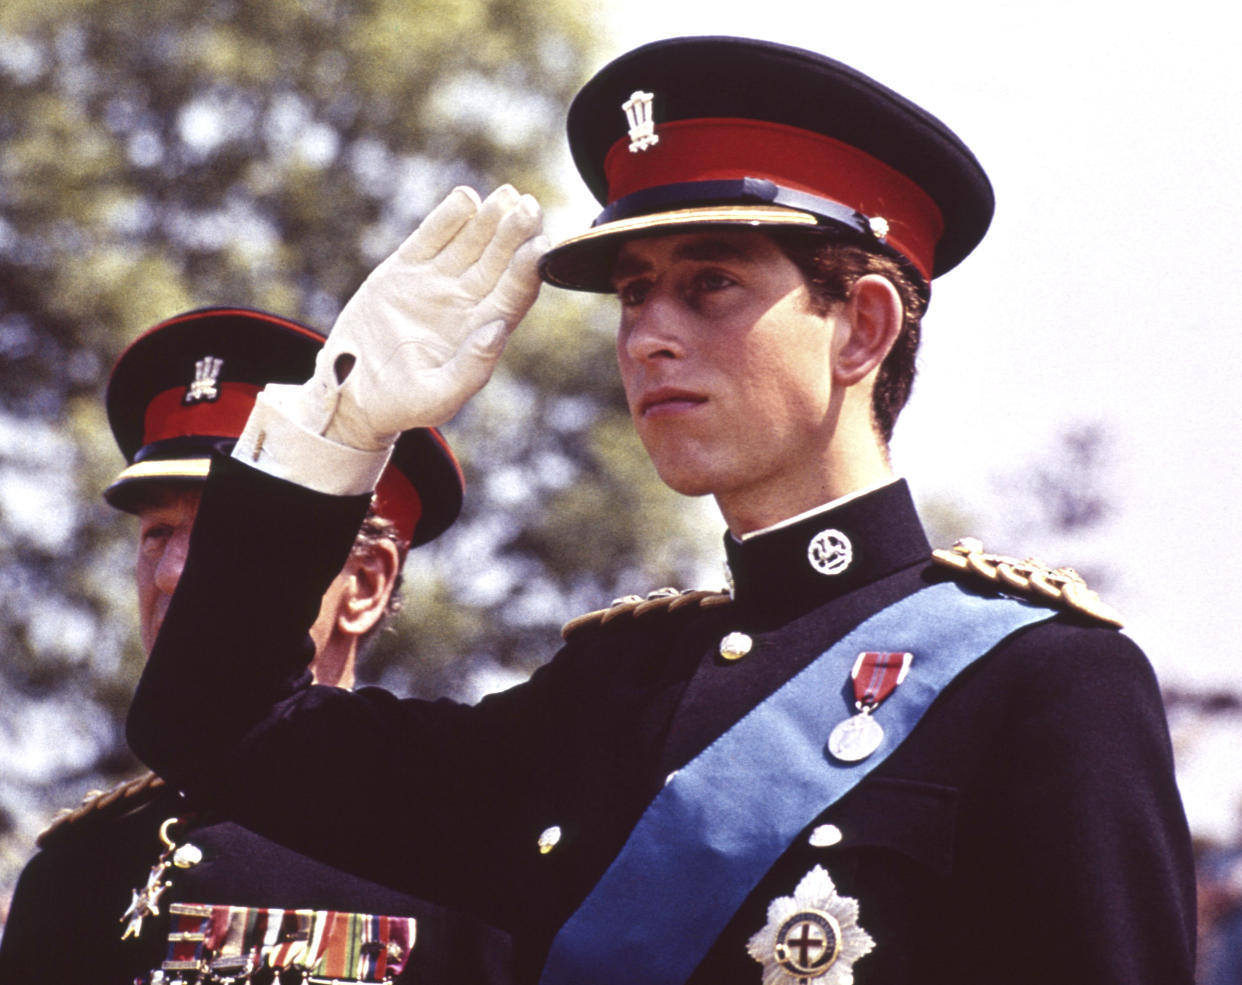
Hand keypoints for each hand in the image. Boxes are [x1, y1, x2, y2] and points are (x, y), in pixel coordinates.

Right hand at [295, 184, 545, 449]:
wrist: (350, 395)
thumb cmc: (400, 405)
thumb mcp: (437, 398)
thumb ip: (472, 369)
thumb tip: (499, 330)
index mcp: (480, 333)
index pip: (513, 295)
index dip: (526, 270)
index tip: (539, 245)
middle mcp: (465, 304)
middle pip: (498, 262)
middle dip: (514, 234)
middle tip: (528, 206)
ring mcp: (436, 284)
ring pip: (470, 243)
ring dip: (489, 219)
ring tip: (504, 197)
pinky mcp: (405, 271)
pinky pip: (431, 238)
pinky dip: (448, 218)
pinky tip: (466, 199)